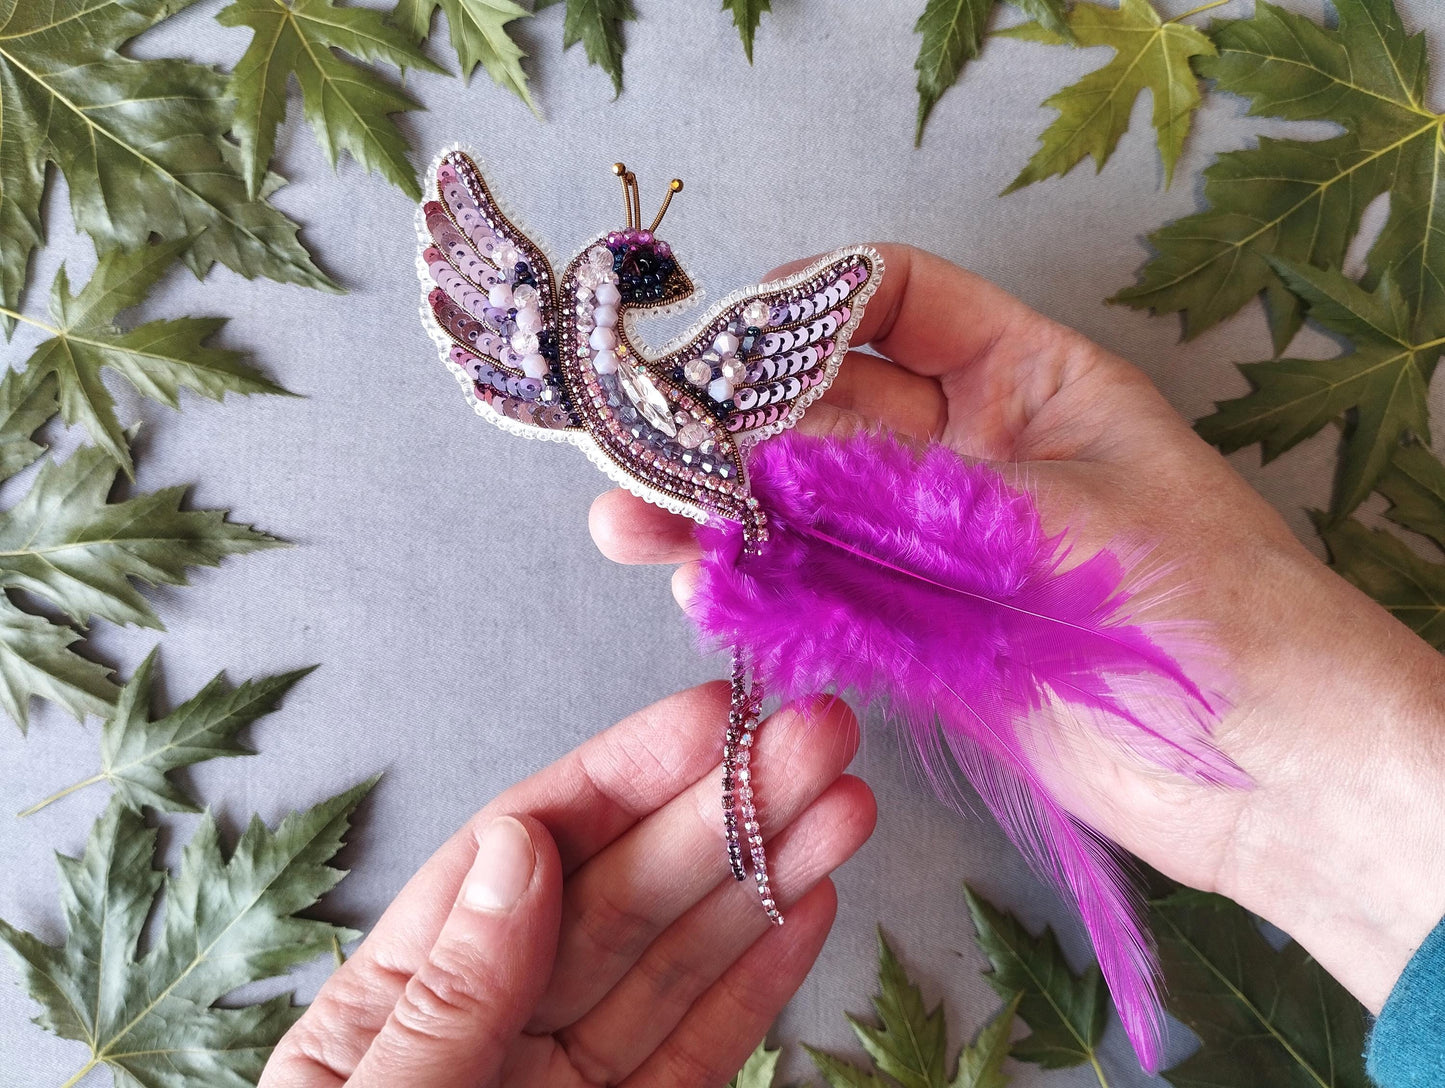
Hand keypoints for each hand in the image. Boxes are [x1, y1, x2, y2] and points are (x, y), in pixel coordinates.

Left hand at [260, 685, 873, 1086]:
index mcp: (398, 1006)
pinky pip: (702, 1049)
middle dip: (723, 807)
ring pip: (681, 962)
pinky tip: (807, 903)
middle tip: (820, 734)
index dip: (620, 778)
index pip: (523, 856)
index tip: (708, 718)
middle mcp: (493, 1030)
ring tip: (843, 801)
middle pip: (624, 895)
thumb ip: (448, 995)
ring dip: (764, 873)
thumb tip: (519, 849)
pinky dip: (759, 977)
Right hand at [589, 243, 1444, 1012]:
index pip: (894, 300)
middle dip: (733, 420)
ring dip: (721, 509)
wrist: (1275, 772)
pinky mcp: (917, 627)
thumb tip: (768, 465)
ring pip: (807, 504)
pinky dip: (756, 585)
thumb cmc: (1215, 612)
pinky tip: (695, 586)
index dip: (805, 306)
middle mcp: (969, 448)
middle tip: (642, 444)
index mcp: (1027, 378)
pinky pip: (817, 588)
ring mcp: (935, 543)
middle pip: (827, 405)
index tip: (722, 345)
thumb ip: (908, 490)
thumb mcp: (1057, 518)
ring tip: (630, 524)